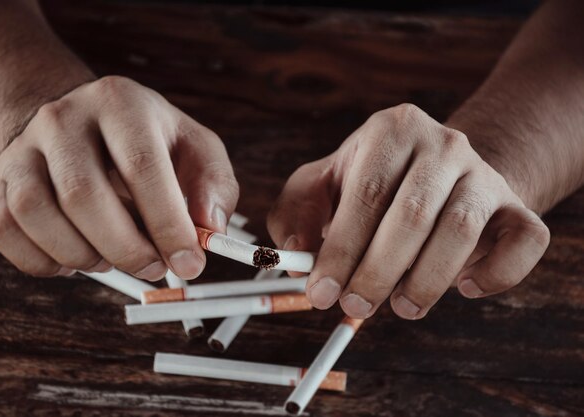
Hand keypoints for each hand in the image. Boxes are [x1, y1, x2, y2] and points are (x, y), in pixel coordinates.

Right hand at [0, 76, 237, 279]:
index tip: (189, 263)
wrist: (81, 123)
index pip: (142, 166)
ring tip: (112, 258)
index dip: (167, 224)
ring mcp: (23, 148)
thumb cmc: (148, 142)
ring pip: (35, 212)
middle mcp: (64, 119)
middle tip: (153, 268)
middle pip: (82, 194)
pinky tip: (74, 258)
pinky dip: (41, 259)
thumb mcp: (195, 149)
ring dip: (81, 254)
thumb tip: (209, 229)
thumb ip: (214, 186)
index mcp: (121, 104)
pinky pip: (4, 229)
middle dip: (125, 248)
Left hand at [268, 104, 549, 319]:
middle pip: (411, 213)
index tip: (321, 293)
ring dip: (427, 280)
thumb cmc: (372, 183)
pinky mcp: (516, 206)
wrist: (440, 172)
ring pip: (460, 229)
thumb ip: (296, 213)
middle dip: (378, 271)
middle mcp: (442, 144)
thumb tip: (295, 257)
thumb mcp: (323, 185)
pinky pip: (525, 241)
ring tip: (401, 306)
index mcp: (390, 131)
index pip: (365, 195)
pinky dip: (497, 272)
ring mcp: (483, 173)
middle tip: (355, 307)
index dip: (341, 250)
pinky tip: (465, 287)